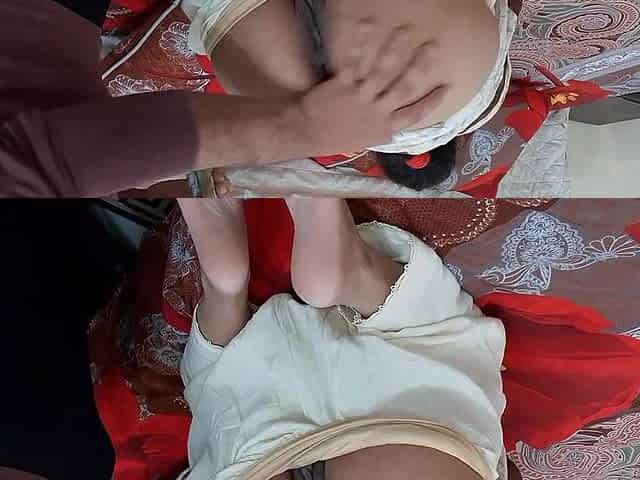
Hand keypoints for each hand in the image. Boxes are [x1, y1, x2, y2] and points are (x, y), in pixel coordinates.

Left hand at [294, 22, 447, 155]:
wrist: (307, 134)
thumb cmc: (336, 139)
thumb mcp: (365, 140)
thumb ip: (382, 129)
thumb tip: (397, 125)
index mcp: (385, 128)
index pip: (415, 113)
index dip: (433, 100)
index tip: (447, 86)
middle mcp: (376, 111)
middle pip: (404, 87)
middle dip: (421, 66)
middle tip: (434, 47)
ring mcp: (360, 97)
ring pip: (383, 71)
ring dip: (397, 49)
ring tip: (407, 30)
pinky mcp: (342, 85)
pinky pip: (353, 62)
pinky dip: (359, 44)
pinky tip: (366, 26)